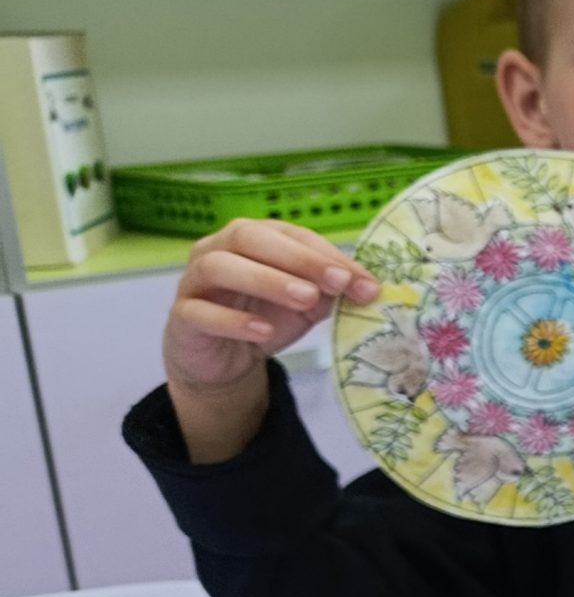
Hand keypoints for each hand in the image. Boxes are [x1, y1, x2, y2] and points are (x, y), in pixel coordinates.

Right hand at [163, 220, 376, 463]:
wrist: (226, 361)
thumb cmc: (265, 318)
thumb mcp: (307, 305)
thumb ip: (332, 292)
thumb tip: (368, 288)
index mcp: (254, 239)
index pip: (291, 235)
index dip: (326, 255)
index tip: (361, 281)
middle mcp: (218, 249)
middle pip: (250, 237)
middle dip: (298, 258)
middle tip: (336, 282)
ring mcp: (195, 281)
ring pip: (220, 266)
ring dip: (266, 280)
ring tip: (305, 299)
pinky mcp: (182, 316)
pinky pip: (200, 312)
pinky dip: (233, 320)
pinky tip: (263, 330)